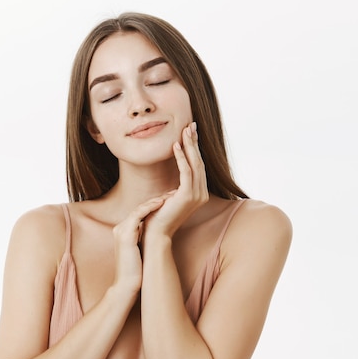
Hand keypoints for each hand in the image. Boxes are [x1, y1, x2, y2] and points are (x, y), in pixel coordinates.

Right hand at [111, 196, 167, 292]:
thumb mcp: (144, 249)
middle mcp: (121, 228)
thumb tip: (164, 232)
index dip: (156, 205)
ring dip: (155, 201)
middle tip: (172, 193)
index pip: (141, 212)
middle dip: (157, 200)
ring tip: (169, 196)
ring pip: (139, 209)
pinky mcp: (125, 235)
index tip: (171, 200)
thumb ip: (147, 238)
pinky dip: (149, 208)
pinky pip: (137, 215)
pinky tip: (161, 203)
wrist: (127, 286)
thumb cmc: (138, 271)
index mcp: (125, 231)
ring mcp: (121, 230)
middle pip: (140, 208)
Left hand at [142, 122, 208, 238]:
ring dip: (189, 146)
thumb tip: (178, 171)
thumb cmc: (159, 215)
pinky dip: (181, 157)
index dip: (195, 149)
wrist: (155, 233)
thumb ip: (177, 185)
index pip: (199, 167)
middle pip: (199, 163)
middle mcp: (202, 194)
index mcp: (200, 194)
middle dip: (194, 143)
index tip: (191, 133)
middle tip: (190, 126)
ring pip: (195, 165)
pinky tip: (176, 146)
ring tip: (184, 131)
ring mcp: (197, 196)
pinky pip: (186, 172)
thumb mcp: (170, 196)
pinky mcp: (188, 196)